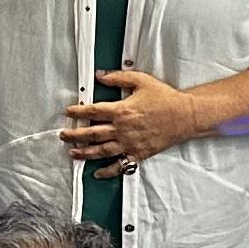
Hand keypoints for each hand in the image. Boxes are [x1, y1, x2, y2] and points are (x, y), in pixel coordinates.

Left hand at [62, 67, 204, 170]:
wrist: (185, 115)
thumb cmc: (164, 97)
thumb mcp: (140, 80)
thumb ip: (118, 78)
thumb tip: (99, 75)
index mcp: (121, 110)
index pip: (92, 111)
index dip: (77, 112)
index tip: (68, 112)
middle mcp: (122, 129)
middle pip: (92, 133)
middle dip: (75, 135)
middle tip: (63, 135)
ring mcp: (130, 143)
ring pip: (101, 151)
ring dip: (85, 152)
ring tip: (73, 153)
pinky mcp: (138, 154)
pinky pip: (119, 165)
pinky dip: (107, 171)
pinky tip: (97, 172)